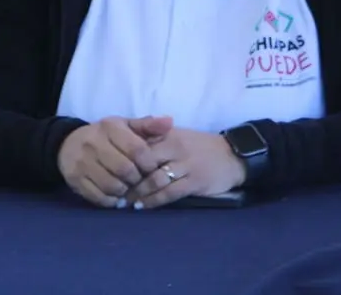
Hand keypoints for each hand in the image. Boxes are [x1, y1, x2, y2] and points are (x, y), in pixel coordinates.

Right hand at [56, 116, 165, 207]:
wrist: (68, 145)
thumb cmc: (105, 136)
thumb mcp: (125, 126)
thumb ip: (148, 125)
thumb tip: (170, 121)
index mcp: (110, 127)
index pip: (137, 149)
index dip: (148, 163)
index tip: (151, 168)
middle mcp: (94, 143)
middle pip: (125, 170)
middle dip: (137, 179)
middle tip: (140, 180)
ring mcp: (83, 163)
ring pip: (112, 185)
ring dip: (125, 192)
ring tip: (128, 188)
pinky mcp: (76, 180)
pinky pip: (98, 197)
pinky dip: (111, 200)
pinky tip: (116, 196)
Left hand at [123, 128, 247, 209]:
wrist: (231, 155)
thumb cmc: (199, 146)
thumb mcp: (177, 136)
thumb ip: (155, 138)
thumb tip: (125, 147)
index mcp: (168, 134)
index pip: (139, 144)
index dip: (123, 158)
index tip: (109, 170)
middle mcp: (175, 147)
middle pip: (143, 163)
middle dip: (127, 178)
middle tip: (113, 189)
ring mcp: (185, 165)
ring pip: (154, 180)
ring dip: (137, 193)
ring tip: (125, 201)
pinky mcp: (194, 181)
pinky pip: (169, 193)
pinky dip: (153, 201)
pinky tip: (143, 206)